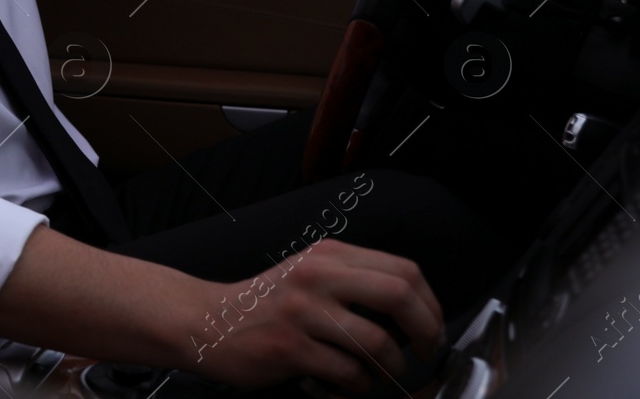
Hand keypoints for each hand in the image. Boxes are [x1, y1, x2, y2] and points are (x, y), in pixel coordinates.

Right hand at [179, 239, 442, 393]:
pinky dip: (359, 386)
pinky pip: (348, 372)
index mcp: (329, 254)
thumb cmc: (267, 305)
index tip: (431, 329)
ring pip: (377, 342)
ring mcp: (303, 311)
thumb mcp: (311, 275)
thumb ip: (354, 281)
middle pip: (399, 295)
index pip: (403, 270)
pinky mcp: (290, 346)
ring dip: (391, 368)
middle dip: (426, 332)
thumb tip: (413, 312)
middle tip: (424, 352)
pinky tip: (351, 384)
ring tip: (382, 375)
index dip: (430, 305)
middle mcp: (317, 275)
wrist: (209, 320)